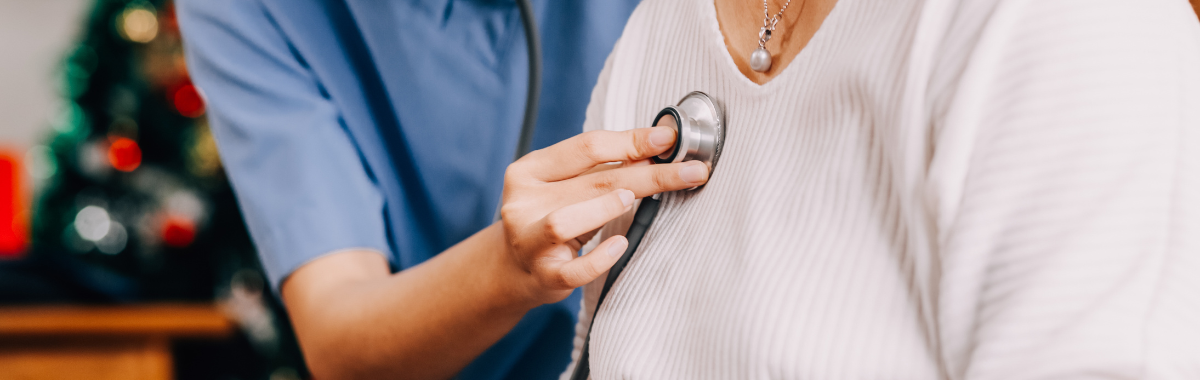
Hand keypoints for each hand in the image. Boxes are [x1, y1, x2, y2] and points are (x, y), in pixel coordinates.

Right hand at [498, 127, 710, 304]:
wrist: (514, 267)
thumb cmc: (550, 216)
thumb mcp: (566, 185)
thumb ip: (601, 168)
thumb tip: (658, 147)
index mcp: (529, 170)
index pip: (586, 147)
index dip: (631, 141)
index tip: (668, 139)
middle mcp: (523, 203)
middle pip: (593, 180)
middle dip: (648, 174)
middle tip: (689, 171)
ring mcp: (530, 241)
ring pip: (565, 222)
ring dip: (605, 208)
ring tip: (634, 199)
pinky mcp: (544, 275)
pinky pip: (576, 269)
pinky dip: (601, 258)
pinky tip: (621, 246)